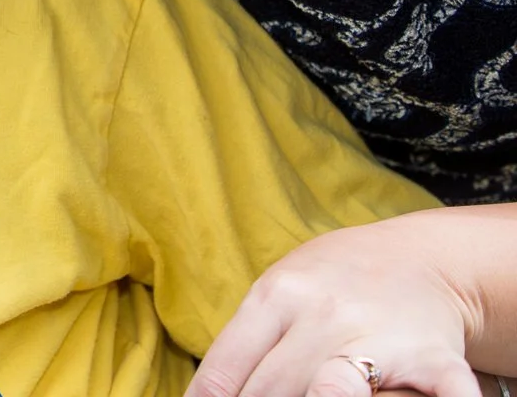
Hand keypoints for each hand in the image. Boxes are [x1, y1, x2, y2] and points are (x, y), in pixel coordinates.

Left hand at [187, 216, 479, 396]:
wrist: (424, 259)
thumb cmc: (335, 283)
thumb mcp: (281, 292)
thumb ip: (247, 340)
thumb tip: (205, 395)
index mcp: (279, 295)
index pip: (228, 366)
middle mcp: (325, 314)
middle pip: (270, 388)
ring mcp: (379, 337)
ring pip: (329, 393)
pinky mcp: (434, 360)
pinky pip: (437, 396)